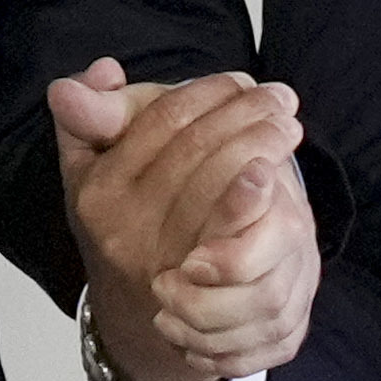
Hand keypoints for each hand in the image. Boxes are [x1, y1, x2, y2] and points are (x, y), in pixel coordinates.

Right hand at [51, 55, 315, 380]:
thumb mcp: (94, 167)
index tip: (242, 80)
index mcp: (97, 191)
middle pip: (197, 150)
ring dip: (263, 147)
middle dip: (246, 114)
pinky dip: (262, 197)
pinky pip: (240, 235)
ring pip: (223, 187)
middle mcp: (125, 230)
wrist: (138, 310)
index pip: (162, 121)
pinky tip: (279, 175)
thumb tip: (103, 70)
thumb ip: (93, 113)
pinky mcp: (205, 294)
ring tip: (287, 127)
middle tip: (281, 98)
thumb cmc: (123, 221)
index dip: (209, 93)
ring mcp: (165, 264)